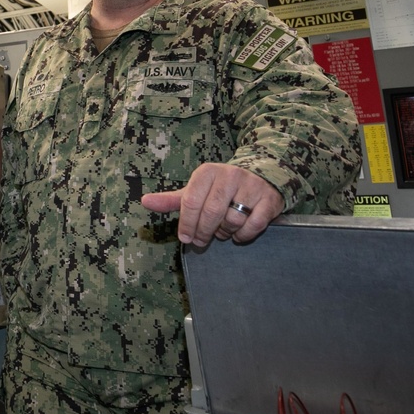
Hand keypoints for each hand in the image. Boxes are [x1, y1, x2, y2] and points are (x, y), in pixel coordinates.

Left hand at [141, 163, 283, 246]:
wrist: (260, 176)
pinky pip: (253, 225)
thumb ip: (171, 200)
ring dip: (223, 233)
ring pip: (232, 220)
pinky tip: (238, 234)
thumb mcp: (194, 191)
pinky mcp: (269, 199)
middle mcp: (229, 175)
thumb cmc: (219, 188)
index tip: (186, 238)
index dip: (186, 224)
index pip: (191, 202)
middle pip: (211, 213)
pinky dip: (243, 235)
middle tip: (201, 241)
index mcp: (207, 172)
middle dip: (203, 232)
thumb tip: (144, 202)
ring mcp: (251, 186)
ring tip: (221, 232)